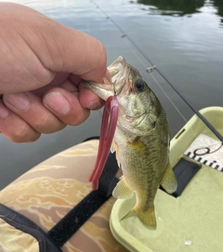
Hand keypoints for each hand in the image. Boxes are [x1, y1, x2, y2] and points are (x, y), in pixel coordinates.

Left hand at [0, 3, 108, 141]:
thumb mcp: (51, 41)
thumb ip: (90, 56)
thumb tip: (107, 80)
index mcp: (61, 58)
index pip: (92, 85)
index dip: (92, 97)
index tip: (83, 97)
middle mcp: (48, 80)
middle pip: (76, 111)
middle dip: (62, 108)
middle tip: (47, 94)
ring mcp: (30, 101)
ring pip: (52, 126)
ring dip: (34, 114)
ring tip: (13, 94)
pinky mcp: (12, 118)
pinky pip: (28, 135)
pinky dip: (15, 124)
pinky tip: (2, 107)